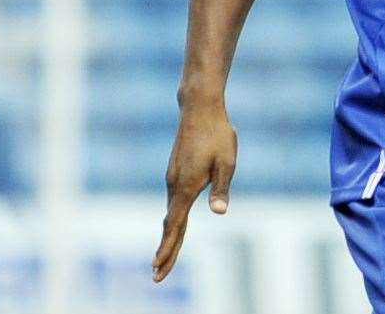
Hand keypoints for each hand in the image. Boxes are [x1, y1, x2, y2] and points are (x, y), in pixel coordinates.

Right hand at [153, 100, 236, 281]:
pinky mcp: (176, 171)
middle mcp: (175, 185)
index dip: (168, 248)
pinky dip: (172, 219)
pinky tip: (175, 225)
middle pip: (170, 224)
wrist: (200, 108)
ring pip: (171, 213)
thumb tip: (220, 212)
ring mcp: (173, 178)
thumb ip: (221, 188)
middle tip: (157, 276)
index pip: (175, 225)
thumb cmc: (218, 134)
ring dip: (168, 236)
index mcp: (187, 187)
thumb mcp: (227, 162)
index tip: (158, 268)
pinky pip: (173, 202)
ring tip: (164, 258)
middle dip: (165, 251)